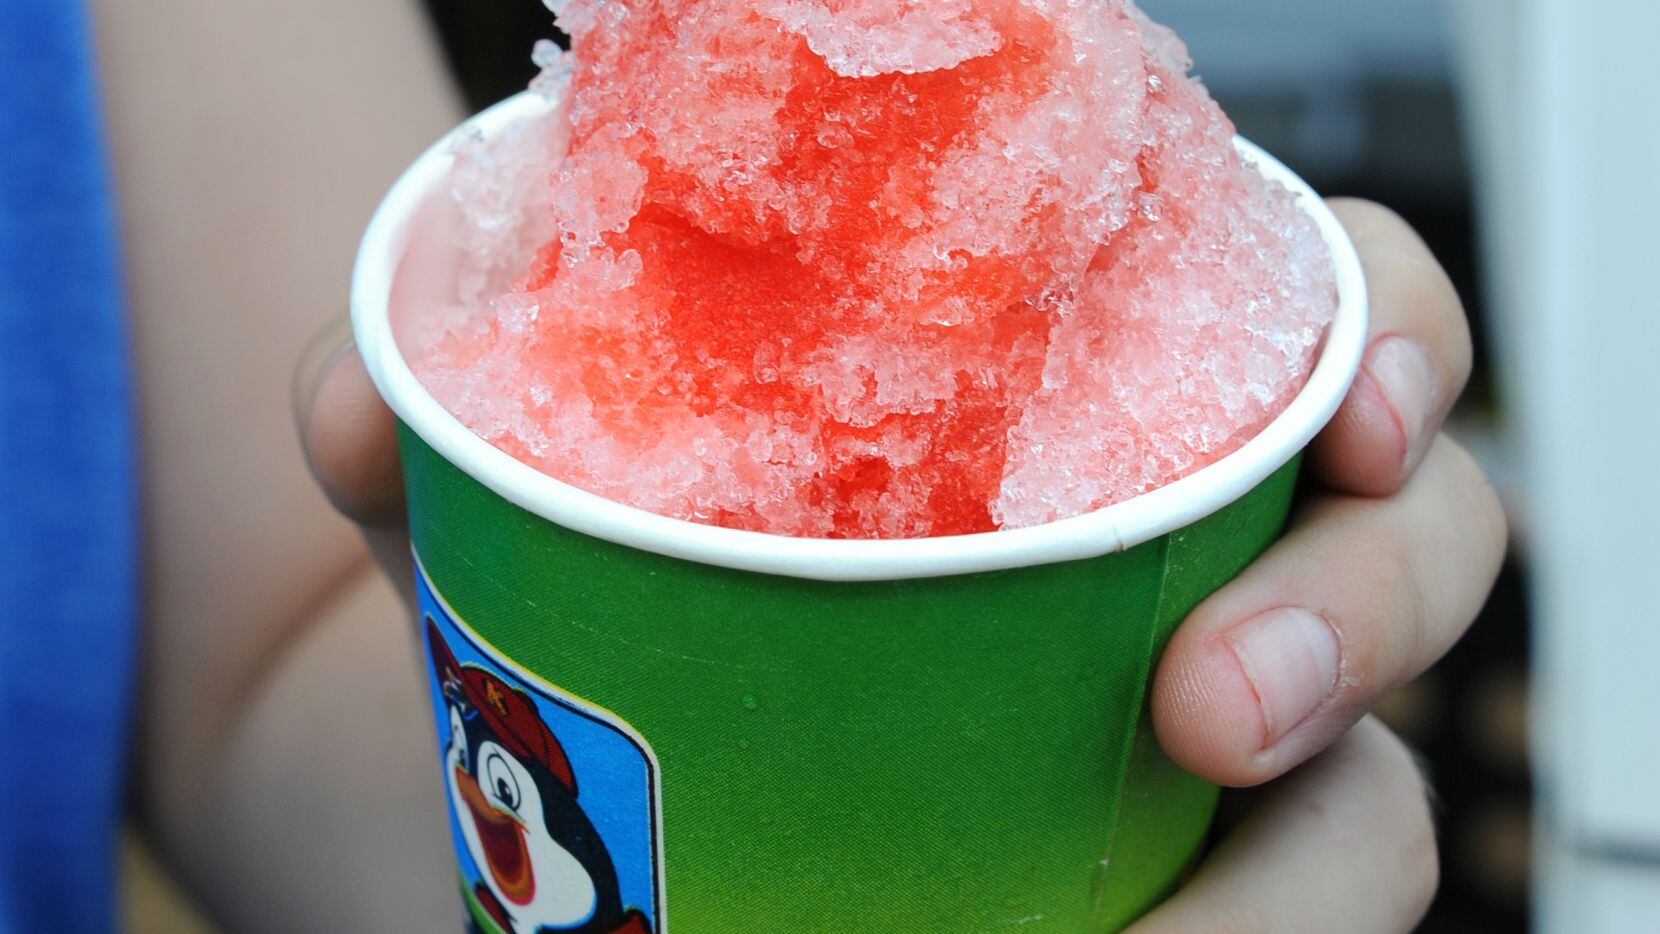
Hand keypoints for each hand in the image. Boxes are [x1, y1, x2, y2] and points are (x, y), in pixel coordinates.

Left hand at [295, 199, 1505, 929]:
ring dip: (1302, 888)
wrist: (578, 791)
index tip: (1346, 416)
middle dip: (1365, 624)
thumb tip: (359, 403)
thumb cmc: (619, 584)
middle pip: (1412, 560)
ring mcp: (1199, 760)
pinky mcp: (1149, 897)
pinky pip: (1236, 930)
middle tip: (1205, 711)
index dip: (1396, 350)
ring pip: (1367, 808)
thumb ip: (459, 413)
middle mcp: (1195, 573)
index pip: (1335, 328)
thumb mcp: (547, 473)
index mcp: (1108, 403)